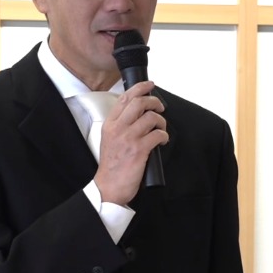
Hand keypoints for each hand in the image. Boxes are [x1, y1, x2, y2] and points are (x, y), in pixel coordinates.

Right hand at [94, 81, 168, 204]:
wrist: (108, 187)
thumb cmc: (111, 166)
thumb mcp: (109, 140)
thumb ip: (120, 125)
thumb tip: (138, 113)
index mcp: (110, 125)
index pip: (124, 98)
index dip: (139, 88)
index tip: (148, 85)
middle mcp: (118, 128)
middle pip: (139, 102)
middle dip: (154, 101)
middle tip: (160, 107)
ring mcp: (129, 138)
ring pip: (151, 117)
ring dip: (161, 121)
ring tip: (161, 128)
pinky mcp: (139, 150)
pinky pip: (158, 134)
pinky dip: (164, 135)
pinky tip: (162, 140)